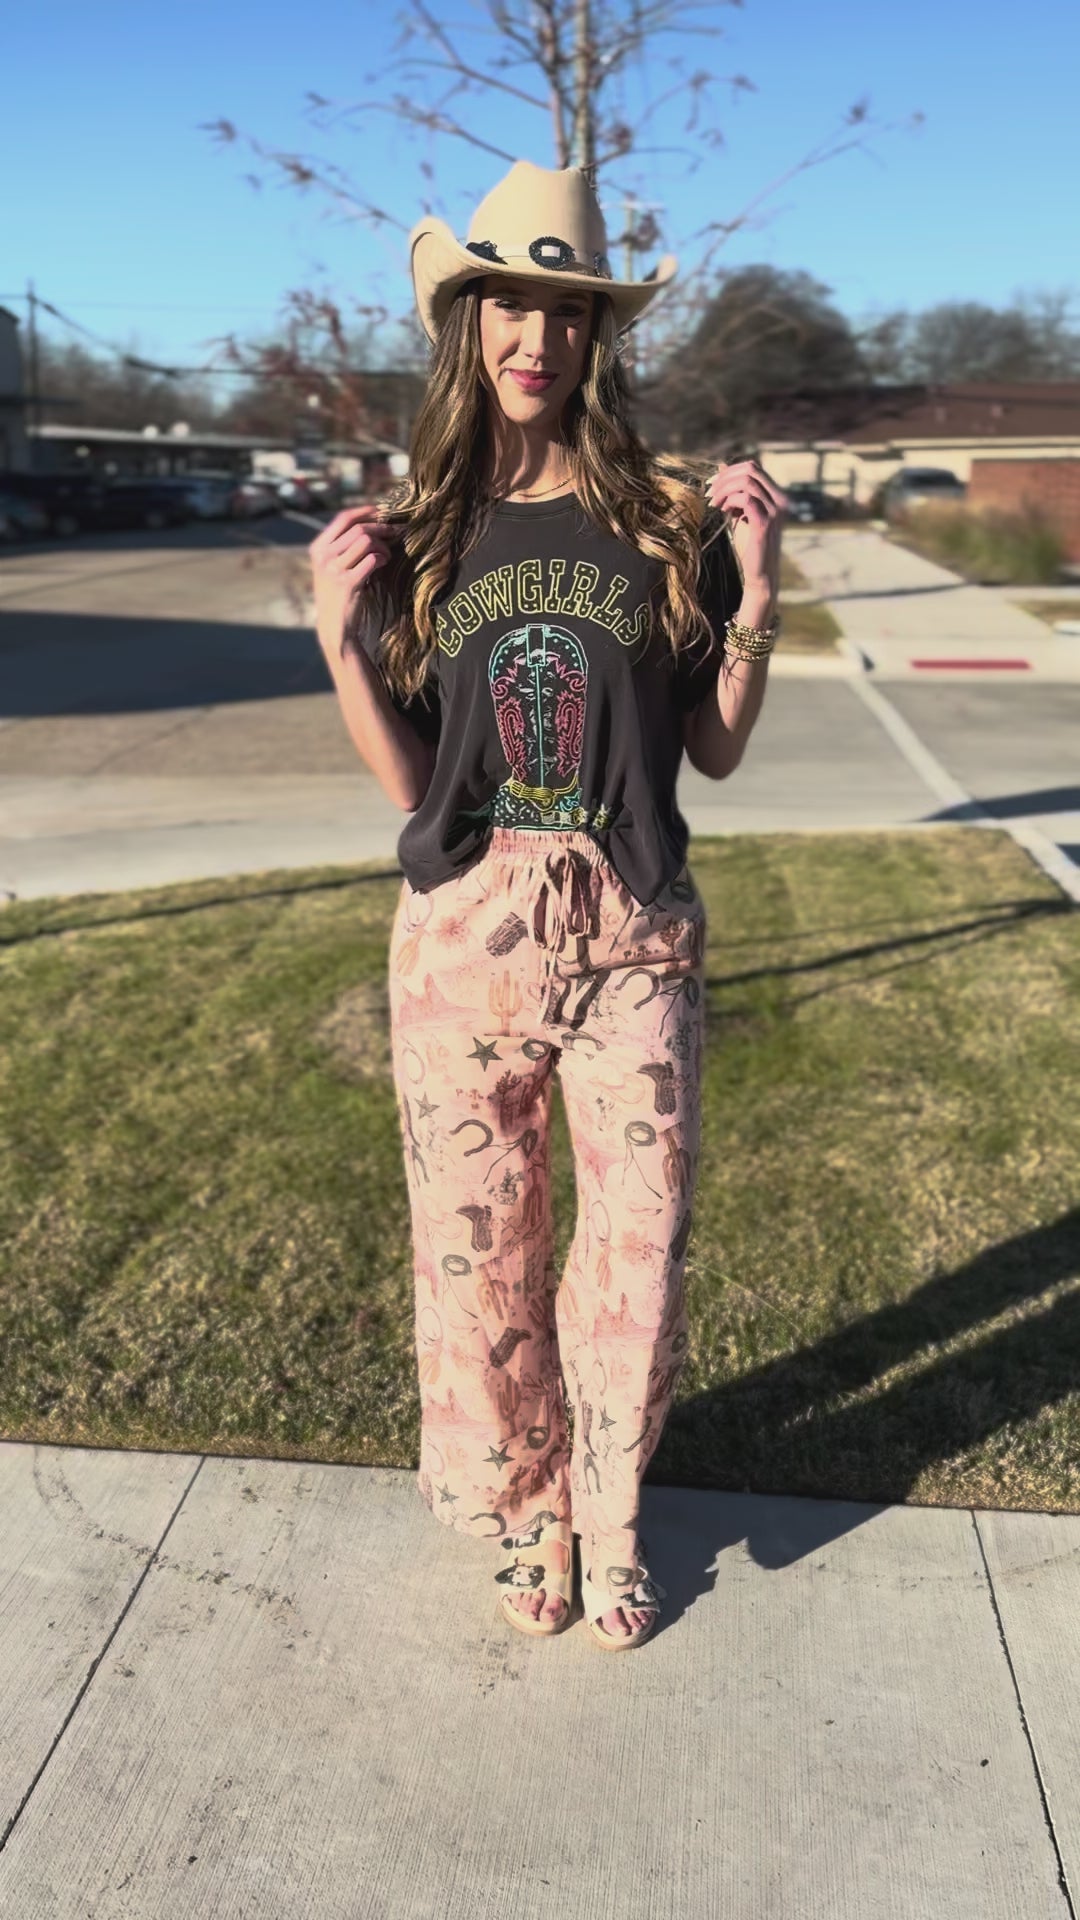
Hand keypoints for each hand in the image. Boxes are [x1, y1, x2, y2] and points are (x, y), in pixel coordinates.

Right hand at [308, 504, 395, 627]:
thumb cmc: (338, 593)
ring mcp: (334, 569)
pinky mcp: (348, 583)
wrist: (334, 625)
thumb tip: (373, 521)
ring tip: (387, 555)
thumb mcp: (332, 566)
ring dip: (383, 546)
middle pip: (358, 529)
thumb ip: (344, 545)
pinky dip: (382, 558)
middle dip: (381, 528)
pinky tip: (383, 564)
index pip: (343, 518)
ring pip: (366, 541)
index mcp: (318, 548)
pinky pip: (372, 559)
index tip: (382, 512)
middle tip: (395, 532)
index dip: (365, 511)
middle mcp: (323, 556)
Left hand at [707, 458, 787, 604]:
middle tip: (709, 492)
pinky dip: (731, 501)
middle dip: (725, 478)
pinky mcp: (766, 523)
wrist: (760, 572)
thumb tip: (721, 466)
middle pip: (751, 470)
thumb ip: (735, 491)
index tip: (711, 484)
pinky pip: (747, 499)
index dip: (730, 471)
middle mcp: (781, 500)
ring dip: (724, 489)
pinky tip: (723, 511)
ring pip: (747, 482)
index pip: (754, 468)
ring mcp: (775, 511)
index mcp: (777, 495)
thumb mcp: (740, 512)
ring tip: (714, 503)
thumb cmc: (750, 544)